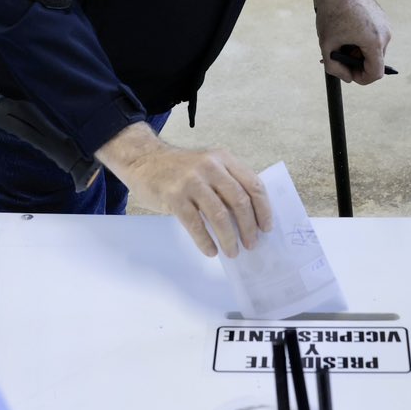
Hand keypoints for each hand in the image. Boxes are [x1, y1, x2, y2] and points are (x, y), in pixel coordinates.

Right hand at [97, 124, 269, 257]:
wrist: (144, 160)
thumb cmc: (180, 169)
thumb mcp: (208, 166)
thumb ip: (227, 183)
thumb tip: (249, 218)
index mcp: (224, 158)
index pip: (253, 184)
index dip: (263, 209)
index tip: (266, 228)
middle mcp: (210, 166)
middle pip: (239, 201)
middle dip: (248, 227)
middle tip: (251, 244)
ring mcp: (191, 181)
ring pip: (219, 215)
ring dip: (229, 238)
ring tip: (232, 251)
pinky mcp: (174, 196)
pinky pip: (195, 224)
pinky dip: (205, 241)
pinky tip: (210, 250)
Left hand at [313, 0, 390, 86]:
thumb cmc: (332, 13)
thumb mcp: (327, 46)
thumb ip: (336, 69)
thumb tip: (348, 78)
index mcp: (374, 42)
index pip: (375, 73)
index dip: (361, 79)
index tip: (348, 74)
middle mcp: (385, 34)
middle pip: (374, 61)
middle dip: (356, 62)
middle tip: (338, 54)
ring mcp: (385, 24)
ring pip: (373, 48)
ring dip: (358, 50)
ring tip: (340, 40)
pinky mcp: (382, 16)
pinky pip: (374, 35)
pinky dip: (361, 38)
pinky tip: (347, 30)